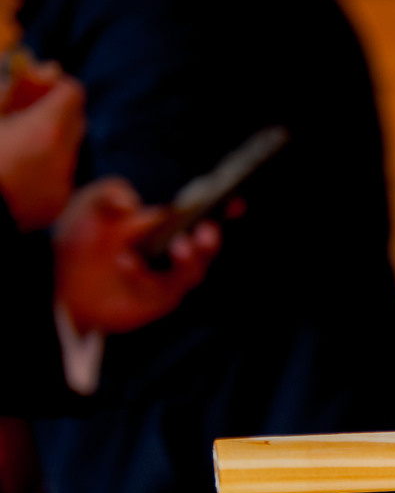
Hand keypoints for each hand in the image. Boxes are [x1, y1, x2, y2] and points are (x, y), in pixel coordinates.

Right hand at [0, 69, 81, 229]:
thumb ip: (15, 90)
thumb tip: (47, 68)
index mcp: (44, 129)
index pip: (72, 93)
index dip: (54, 85)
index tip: (34, 84)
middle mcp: (62, 158)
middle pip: (76, 120)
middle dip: (55, 110)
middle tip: (24, 108)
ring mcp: (62, 184)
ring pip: (68, 150)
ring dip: (50, 139)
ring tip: (15, 141)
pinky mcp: (55, 205)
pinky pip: (60, 177)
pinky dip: (45, 166)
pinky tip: (17, 169)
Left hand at [54, 177, 218, 334]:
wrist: (61, 282)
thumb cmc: (79, 242)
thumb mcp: (88, 205)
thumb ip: (108, 192)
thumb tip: (131, 203)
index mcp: (161, 226)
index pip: (195, 216)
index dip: (218, 210)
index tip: (234, 203)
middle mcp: (171, 252)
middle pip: (203, 246)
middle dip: (209, 239)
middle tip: (208, 230)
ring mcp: (167, 278)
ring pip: (192, 270)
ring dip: (191, 257)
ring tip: (181, 246)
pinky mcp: (158, 300)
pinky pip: (162, 289)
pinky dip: (144, 274)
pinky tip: (126, 262)